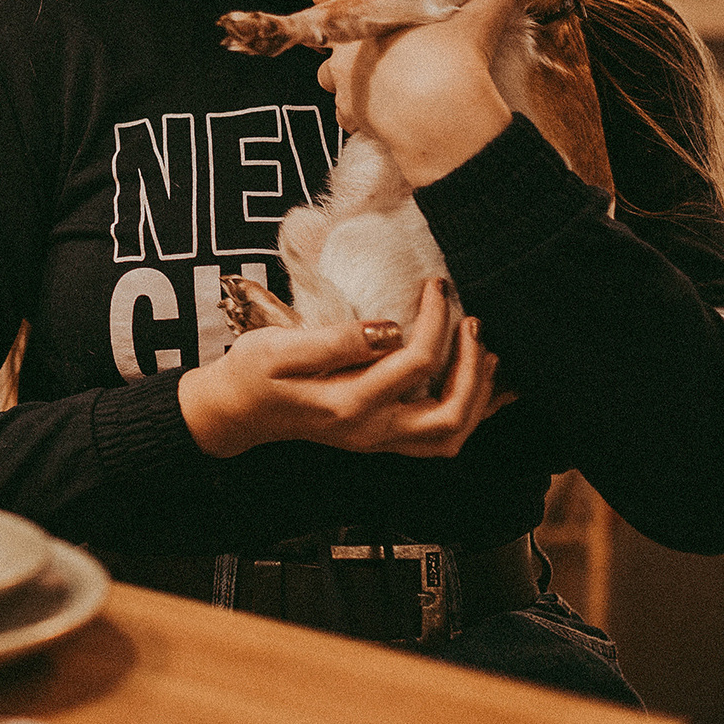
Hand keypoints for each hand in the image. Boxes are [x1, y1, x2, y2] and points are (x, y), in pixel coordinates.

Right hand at [178, 279, 511, 458]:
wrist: (236, 410)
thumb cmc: (254, 372)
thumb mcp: (281, 347)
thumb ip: (337, 340)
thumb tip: (390, 329)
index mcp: (349, 404)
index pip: (415, 363)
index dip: (435, 320)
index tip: (435, 285)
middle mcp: (371, 430)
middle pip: (449, 415)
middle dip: (473, 368)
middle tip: (472, 322)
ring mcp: (378, 439)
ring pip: (451, 436)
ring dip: (479, 396)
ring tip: (487, 351)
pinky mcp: (380, 436)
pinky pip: (439, 438)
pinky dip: (471, 413)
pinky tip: (486, 385)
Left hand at [318, 0, 545, 185]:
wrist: (442, 116)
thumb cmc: (455, 60)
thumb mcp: (484, 14)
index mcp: (367, 19)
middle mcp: (344, 52)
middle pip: (330, 41)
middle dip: (348, 42)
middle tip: (373, 44)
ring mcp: (345, 87)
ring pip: (331, 79)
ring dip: (347, 78)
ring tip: (375, 78)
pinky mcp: (352, 119)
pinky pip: (345, 115)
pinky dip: (358, 114)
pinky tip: (381, 110)